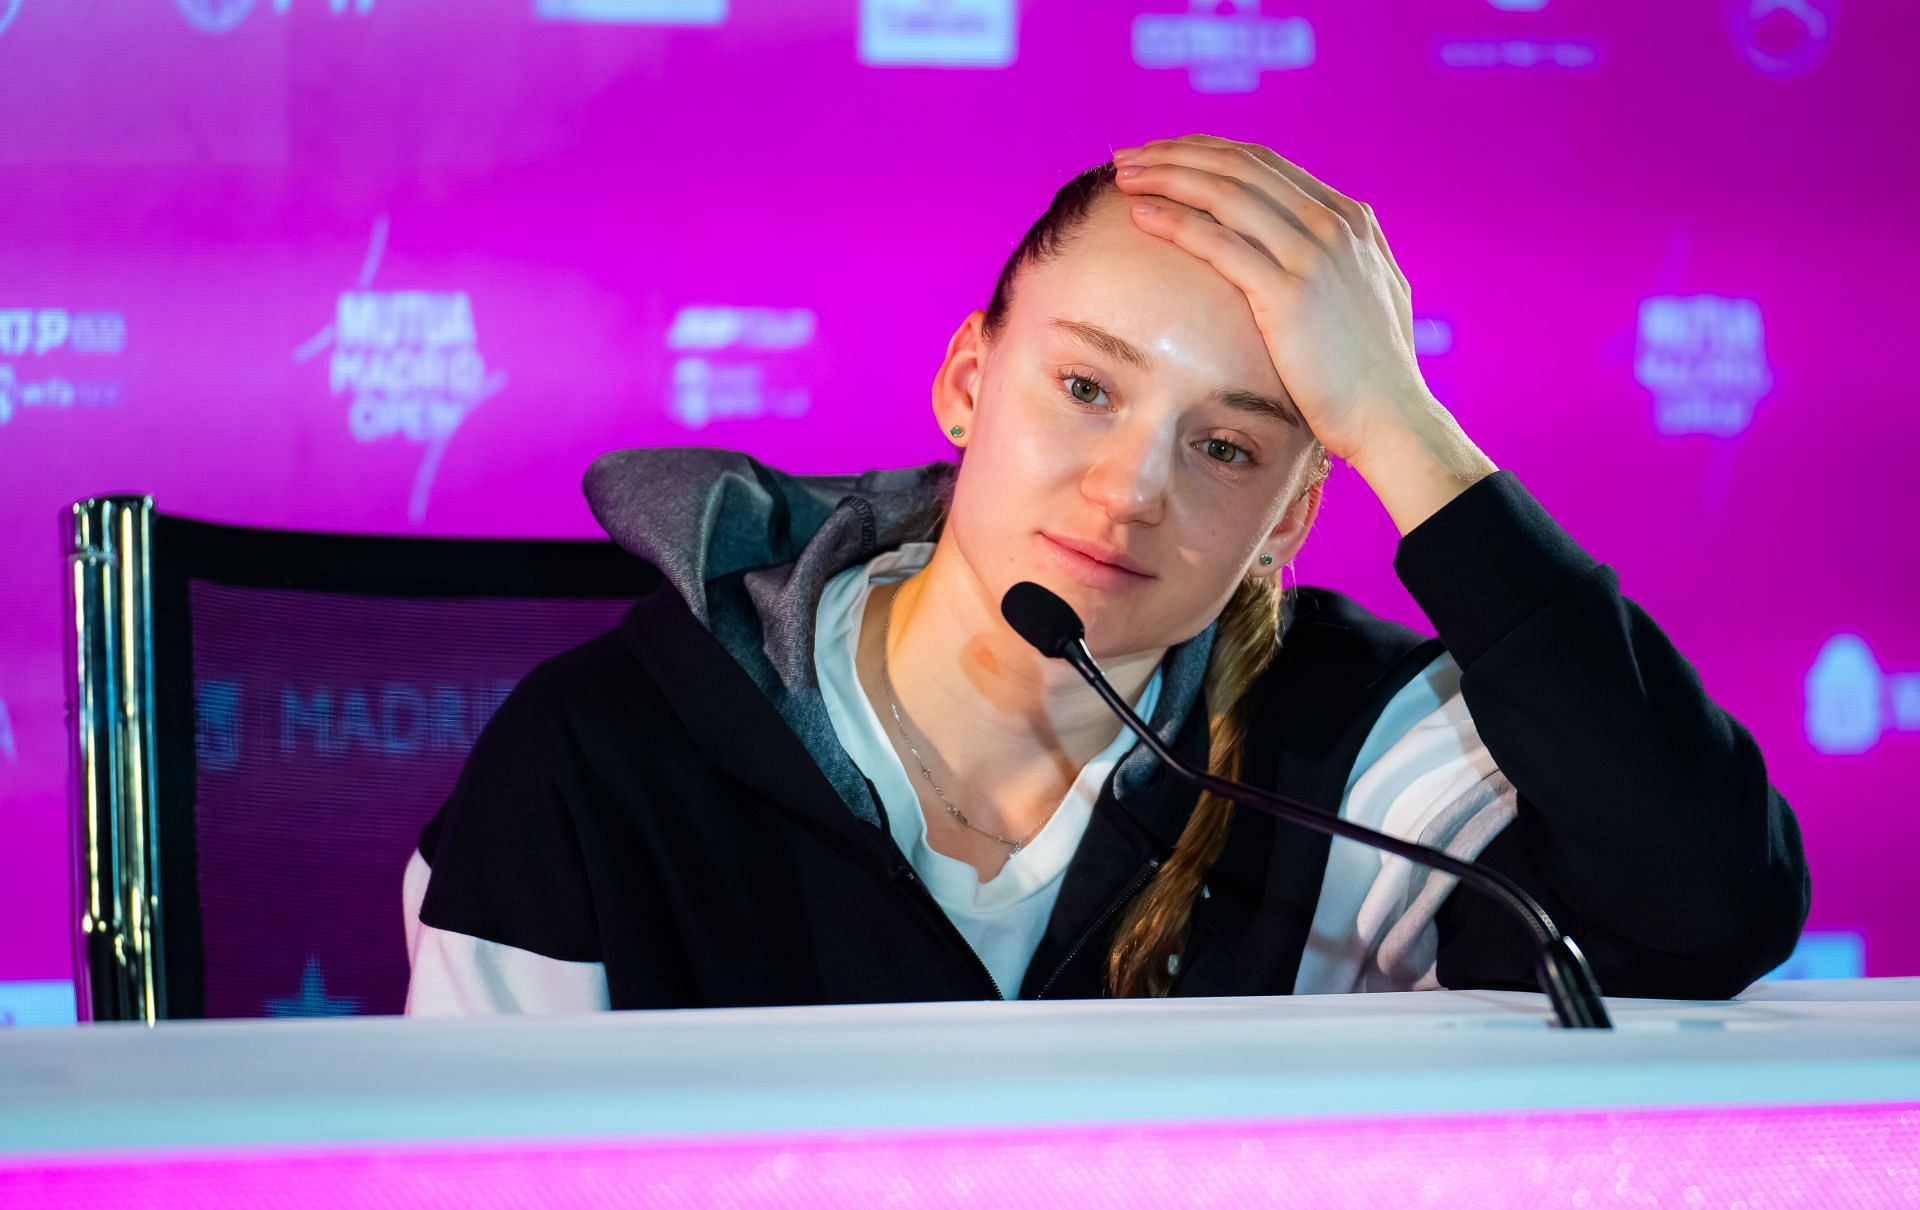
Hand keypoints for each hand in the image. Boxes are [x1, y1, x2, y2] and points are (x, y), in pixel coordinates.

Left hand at [1110, 134, 1428, 465]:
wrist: (1392, 418)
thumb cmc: (1372, 372)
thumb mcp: (1366, 294)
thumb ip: (1341, 258)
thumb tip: (1317, 242)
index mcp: (1348, 218)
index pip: (1264, 163)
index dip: (1205, 152)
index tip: (1162, 155)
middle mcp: (1333, 224)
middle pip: (1239, 166)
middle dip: (1176, 154)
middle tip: (1127, 156)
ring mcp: (1315, 255)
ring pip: (1225, 194)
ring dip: (1166, 177)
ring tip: (1122, 176)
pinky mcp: (1290, 293)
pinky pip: (1219, 243)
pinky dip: (1175, 222)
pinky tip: (1139, 216)